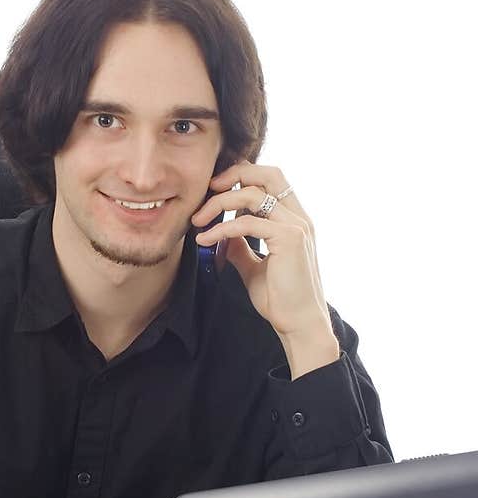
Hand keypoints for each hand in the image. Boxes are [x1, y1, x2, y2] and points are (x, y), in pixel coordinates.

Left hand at [191, 161, 339, 377]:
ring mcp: (296, 226)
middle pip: (268, 173)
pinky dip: (221, 229)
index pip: (271, 180)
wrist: (299, 324)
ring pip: (252, 195)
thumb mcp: (254, 267)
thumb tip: (222, 236)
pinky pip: (247, 223)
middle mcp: (298, 217)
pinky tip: (205, 239)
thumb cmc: (281, 299)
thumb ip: (241, 247)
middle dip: (234, 174)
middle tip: (207, 189)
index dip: (242, 177)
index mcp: (294, 219)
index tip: (214, 190)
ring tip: (198, 220)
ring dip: (219, 203)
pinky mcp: (289, 239)